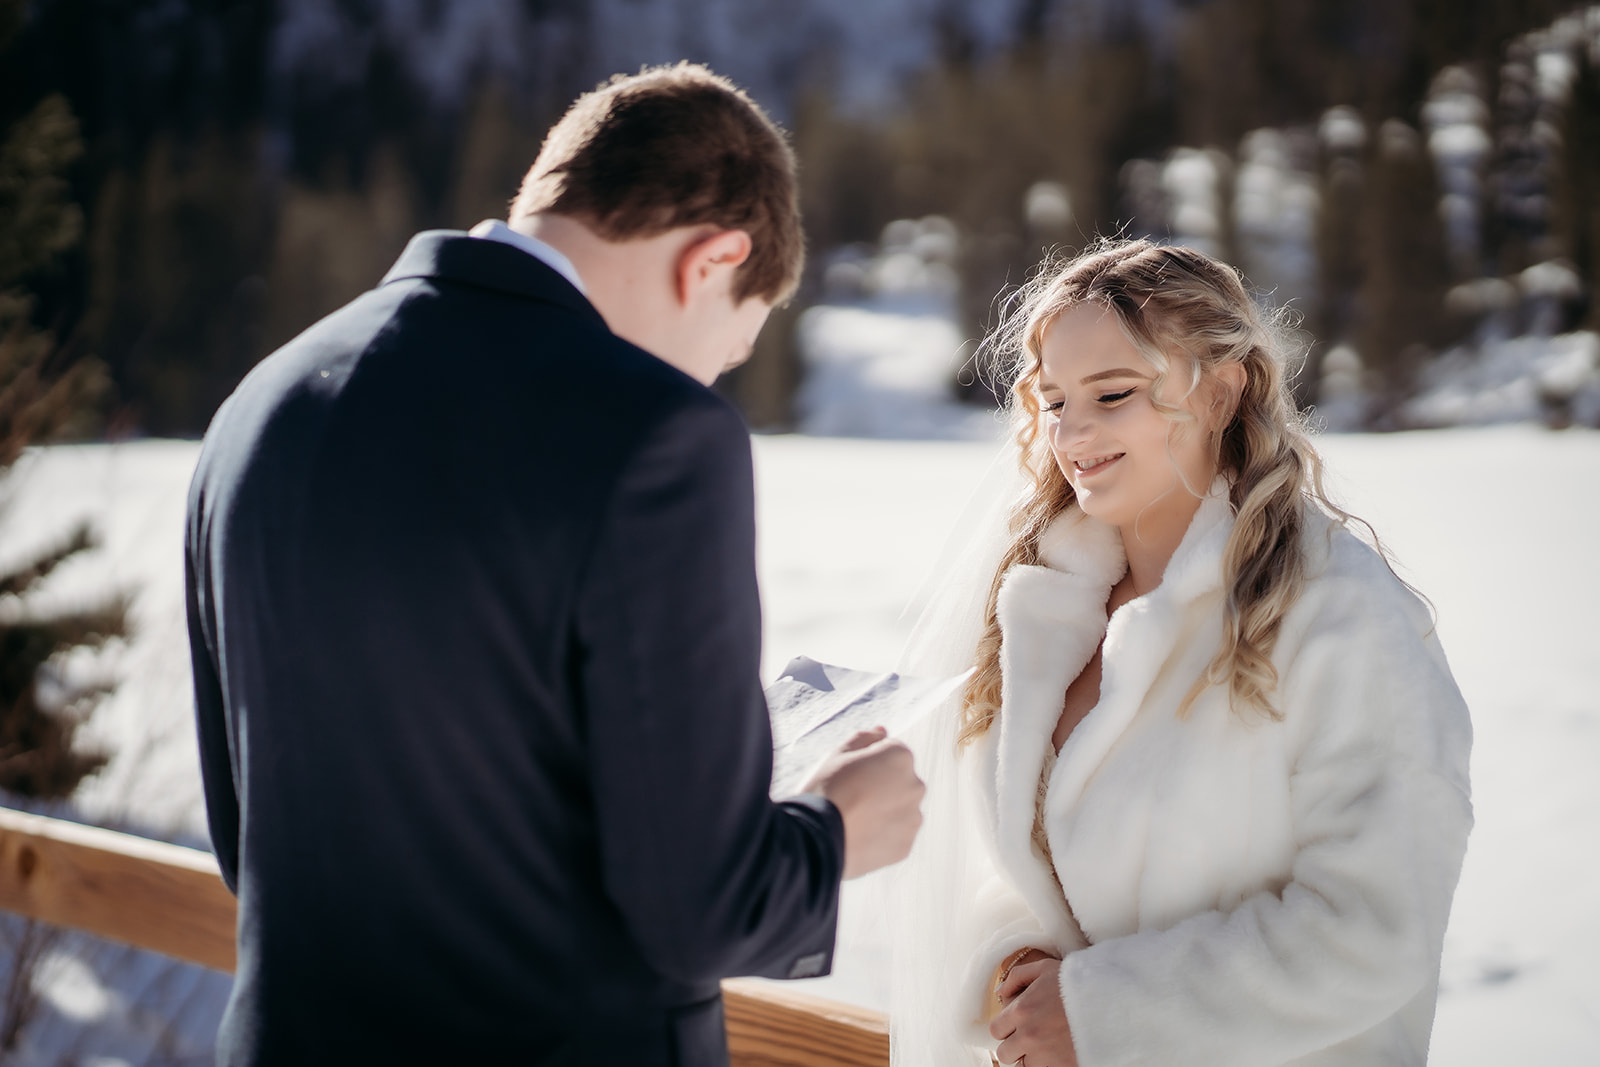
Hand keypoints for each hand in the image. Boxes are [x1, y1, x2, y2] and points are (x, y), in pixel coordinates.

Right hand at [800, 726, 923, 878]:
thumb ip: (864, 738)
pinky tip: (859, 837)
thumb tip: (882, 731)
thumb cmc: (825, 790)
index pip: (888, 752)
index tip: (848, 775)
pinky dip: (882, 836)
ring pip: (900, 809)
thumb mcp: (838, 755)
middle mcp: (915, 785)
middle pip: (899, 780)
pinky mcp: (906, 845)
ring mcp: (913, 818)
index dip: (865, 762)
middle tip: (851, 798)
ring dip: (884, 811)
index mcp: (900, 757)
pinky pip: (896, 835)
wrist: (817, 839)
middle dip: (881, 786)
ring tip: (854, 820)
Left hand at [990, 958, 1077, 1065]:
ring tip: (1049, 1044)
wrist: (1115, 1001)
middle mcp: (1030, 1035)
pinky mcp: (1063, 1066)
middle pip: (1005, 1053)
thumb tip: (1000, 992)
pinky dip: (1050, 1063)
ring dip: (1033, 1057)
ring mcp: (1046, 1055)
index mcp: (1022, 1010)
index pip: (996, 1030)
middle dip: (1016, 1045)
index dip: (1006, 1027)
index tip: (1018, 1024)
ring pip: (1025, 1066)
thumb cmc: (1081, 982)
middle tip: (1033, 1036)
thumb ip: (1017, 977)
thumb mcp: (1046, 968)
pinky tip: (1061, 1051)